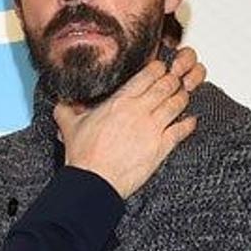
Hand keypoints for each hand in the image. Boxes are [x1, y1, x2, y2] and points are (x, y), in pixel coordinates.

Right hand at [55, 47, 204, 198]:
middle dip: (173, 81)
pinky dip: (188, 124)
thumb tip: (60, 105)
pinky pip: (180, 131)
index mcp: (120, 101)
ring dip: (182, 98)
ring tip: (183, 97)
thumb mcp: (70, 126)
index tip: (161, 69)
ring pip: (176, 104)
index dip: (158, 69)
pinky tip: (191, 121)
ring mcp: (152, 129)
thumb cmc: (84, 156)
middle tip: (176, 80)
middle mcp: (139, 110)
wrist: (93, 182)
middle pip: (166, 86)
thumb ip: (67, 110)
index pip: (148, 75)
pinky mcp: (160, 148)